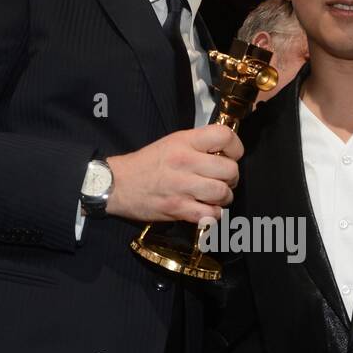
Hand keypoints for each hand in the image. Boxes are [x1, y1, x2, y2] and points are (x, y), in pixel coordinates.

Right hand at [104, 125, 243, 224]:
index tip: (231, 156)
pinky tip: (206, 211)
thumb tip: (224, 152)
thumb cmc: (146, 164)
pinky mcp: (177, 208)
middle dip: (232, 178)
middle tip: (223, 181)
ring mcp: (182, 186)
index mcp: (185, 141)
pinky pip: (209, 215)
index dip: (235, 148)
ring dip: (224, 198)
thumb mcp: (171, 142)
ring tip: (215, 197)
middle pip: (230, 170)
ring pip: (222, 193)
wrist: (117, 184)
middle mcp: (185, 161)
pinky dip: (212, 216)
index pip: (225, 136)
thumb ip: (198, 145)